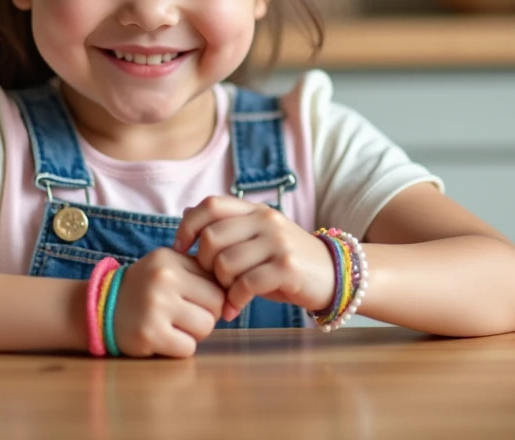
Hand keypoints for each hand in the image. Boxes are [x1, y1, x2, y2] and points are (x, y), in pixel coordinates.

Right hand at [113, 247, 226, 357]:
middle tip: (186, 316)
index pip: (216, 280)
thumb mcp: (167, 266)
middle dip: (207, 315)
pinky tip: (164, 339)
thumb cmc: (145, 289)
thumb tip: (237, 287)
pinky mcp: (149, 334)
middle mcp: (163, 278)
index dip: (212, 295)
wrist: (100, 309)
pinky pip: (188, 348)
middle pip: (216, 305)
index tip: (197, 301)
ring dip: (195, 333)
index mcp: (169, 258)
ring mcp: (155, 306)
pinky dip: (180, 348)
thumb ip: (198, 271)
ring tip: (175, 327)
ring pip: (206, 327)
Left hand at [173, 196, 335, 321]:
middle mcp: (266, 220)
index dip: (188, 225)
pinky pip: (246, 283)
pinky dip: (235, 300)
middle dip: (203, 264)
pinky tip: (235, 308)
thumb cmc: (285, 262)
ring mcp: (278, 242)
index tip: (180, 249)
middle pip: (212, 237)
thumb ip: (227, 227)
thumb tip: (186, 212)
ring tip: (226, 297)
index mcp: (255, 210)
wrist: (334, 276)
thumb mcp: (257, 238)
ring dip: (220, 286)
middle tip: (210, 282)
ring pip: (225, 262)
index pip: (210, 205)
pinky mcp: (287, 267)